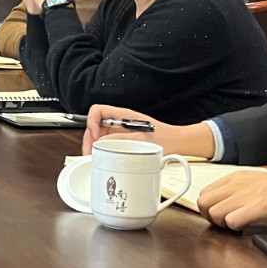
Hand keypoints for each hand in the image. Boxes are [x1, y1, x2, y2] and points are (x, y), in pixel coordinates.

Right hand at [83, 105, 214, 157]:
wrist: (177, 142)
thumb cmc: (165, 138)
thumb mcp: (142, 140)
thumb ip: (121, 140)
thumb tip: (101, 143)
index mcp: (123, 115)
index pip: (98, 110)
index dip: (92, 122)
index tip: (95, 136)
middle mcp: (120, 121)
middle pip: (95, 124)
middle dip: (89, 138)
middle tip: (89, 153)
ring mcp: (120, 129)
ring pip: (98, 134)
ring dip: (93, 145)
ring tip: (94, 157)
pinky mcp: (123, 138)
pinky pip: (107, 141)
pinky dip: (101, 149)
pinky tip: (104, 157)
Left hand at [197, 172, 266, 232]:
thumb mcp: (256, 182)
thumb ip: (237, 190)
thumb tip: (221, 203)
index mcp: (237, 176)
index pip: (205, 192)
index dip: (208, 207)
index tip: (217, 216)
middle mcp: (239, 184)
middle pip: (204, 202)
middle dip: (209, 217)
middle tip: (222, 224)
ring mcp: (248, 195)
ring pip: (214, 212)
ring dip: (221, 224)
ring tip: (234, 226)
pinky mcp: (259, 208)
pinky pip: (231, 221)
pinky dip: (234, 228)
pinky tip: (244, 227)